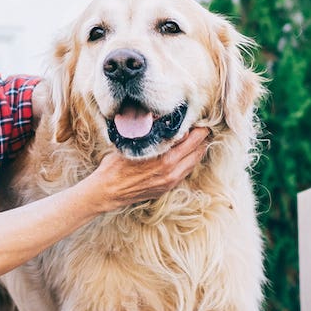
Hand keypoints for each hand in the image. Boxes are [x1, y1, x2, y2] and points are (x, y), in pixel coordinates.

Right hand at [85, 126, 211, 211]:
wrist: (108, 191)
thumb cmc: (116, 165)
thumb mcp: (134, 144)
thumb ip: (154, 135)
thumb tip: (168, 121)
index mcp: (165, 158)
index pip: (192, 138)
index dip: (197, 127)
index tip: (197, 119)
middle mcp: (172, 171)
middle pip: (198, 149)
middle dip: (201, 137)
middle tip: (201, 126)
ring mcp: (171, 181)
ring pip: (195, 161)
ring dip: (198, 149)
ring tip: (197, 137)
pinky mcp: (168, 187)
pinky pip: (187, 171)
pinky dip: (190, 160)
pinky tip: (186, 152)